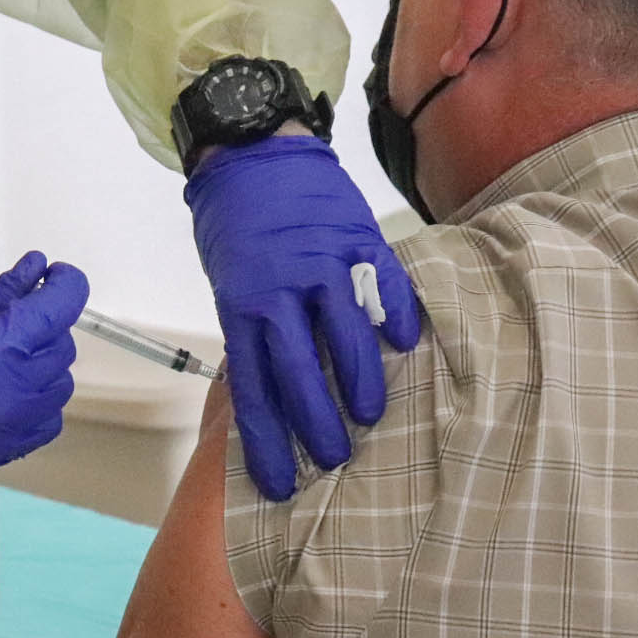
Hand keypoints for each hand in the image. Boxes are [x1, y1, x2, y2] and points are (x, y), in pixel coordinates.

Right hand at [0, 252, 89, 483]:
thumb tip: (36, 271)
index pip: (62, 307)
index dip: (68, 282)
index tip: (57, 274)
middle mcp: (11, 390)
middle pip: (61, 345)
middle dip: (44, 322)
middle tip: (10, 312)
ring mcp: (8, 427)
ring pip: (59, 385)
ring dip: (41, 362)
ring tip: (3, 352)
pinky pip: (46, 421)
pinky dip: (36, 399)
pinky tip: (5, 385)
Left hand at [185, 137, 420, 500]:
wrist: (252, 152)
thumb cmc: (237, 229)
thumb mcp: (231, 285)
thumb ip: (255, 334)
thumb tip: (272, 395)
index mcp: (241, 308)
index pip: (254, 391)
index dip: (267, 443)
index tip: (278, 485)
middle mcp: (279, 291)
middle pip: (302, 374)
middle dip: (319, 426)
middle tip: (334, 460)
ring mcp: (321, 264)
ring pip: (347, 337)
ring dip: (362, 383)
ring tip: (372, 416)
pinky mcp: (357, 240)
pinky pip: (385, 286)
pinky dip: (398, 317)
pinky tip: (406, 345)